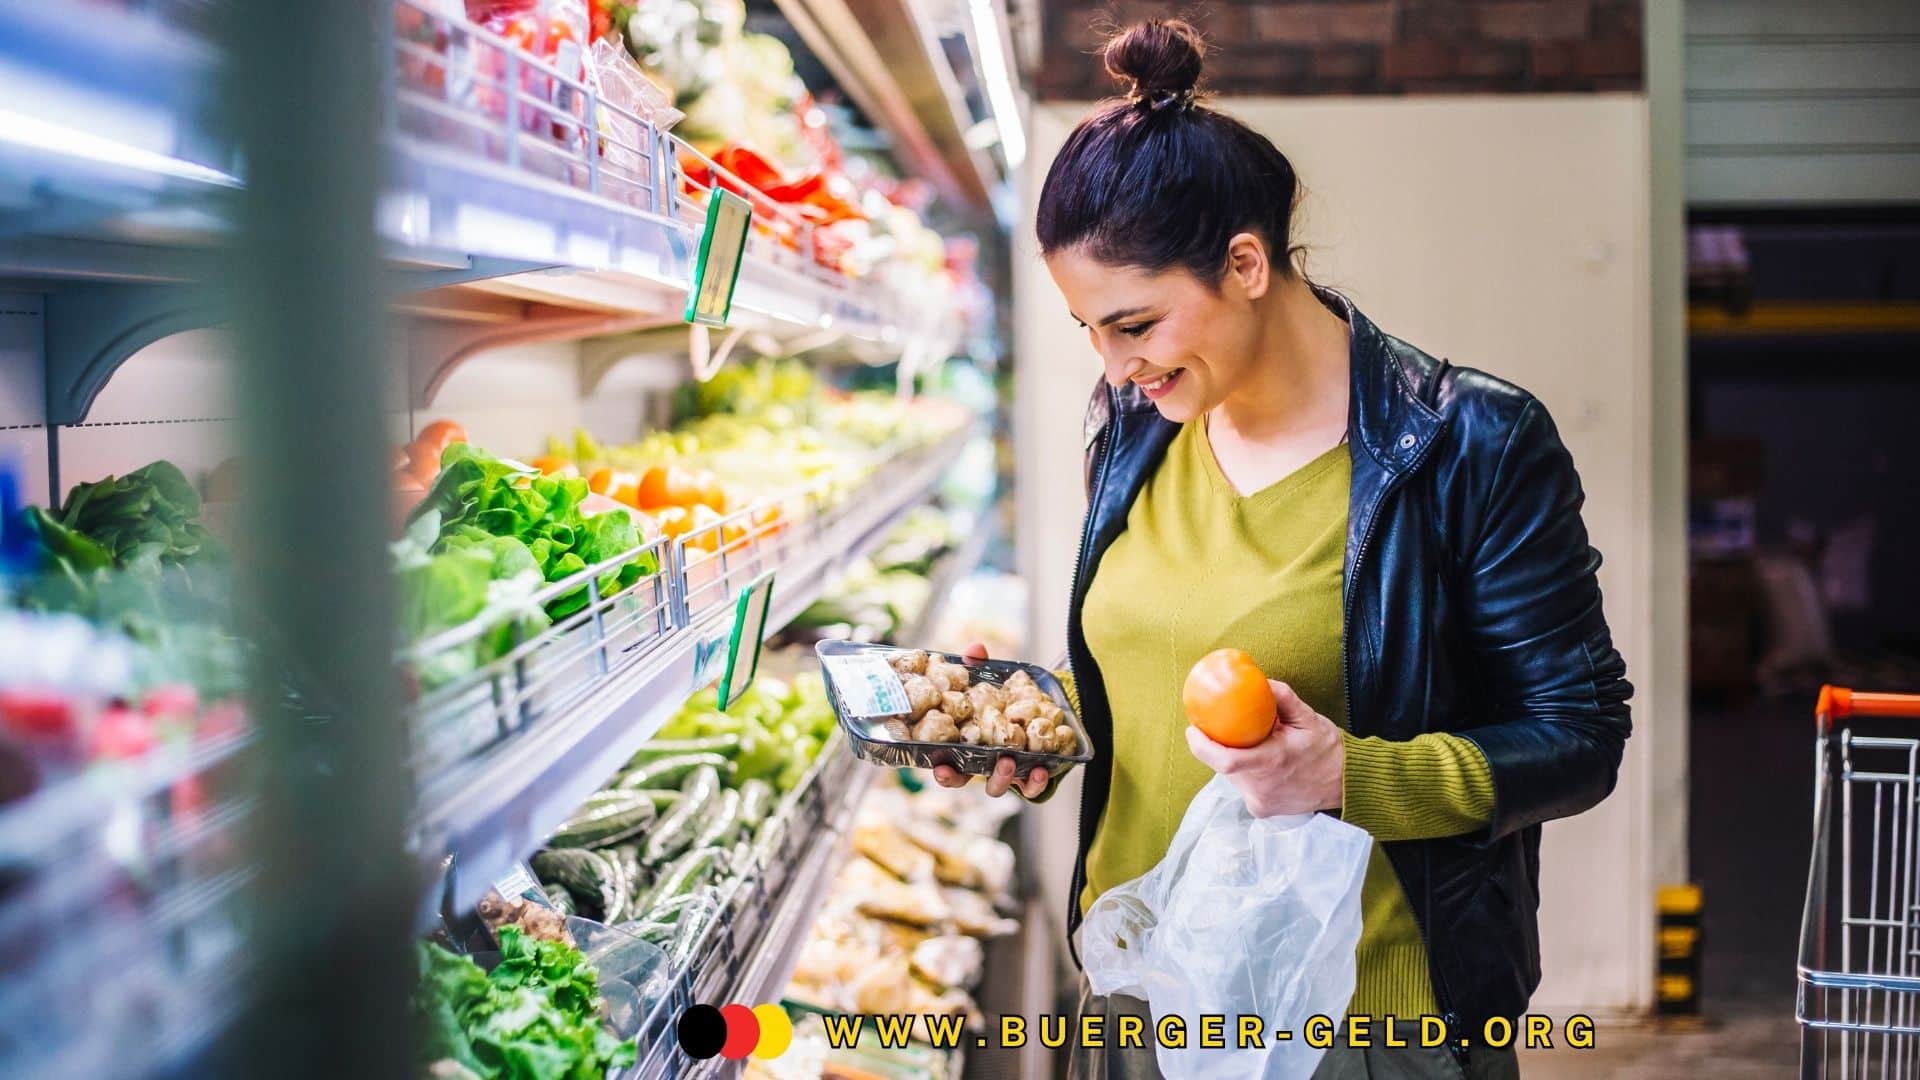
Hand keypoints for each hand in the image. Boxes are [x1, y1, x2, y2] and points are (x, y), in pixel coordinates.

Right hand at [930, 642, 1052, 798]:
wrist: (1040, 709)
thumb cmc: (1001, 699)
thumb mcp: (987, 681)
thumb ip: (978, 666)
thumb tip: (976, 649)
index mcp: (962, 744)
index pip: (945, 763)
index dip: (941, 770)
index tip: (940, 767)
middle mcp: (979, 762)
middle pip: (965, 780)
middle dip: (964, 778)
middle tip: (968, 769)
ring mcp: (1004, 771)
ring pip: (996, 786)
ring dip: (1001, 777)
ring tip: (1008, 759)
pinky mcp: (1029, 776)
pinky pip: (1030, 788)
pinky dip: (1035, 783)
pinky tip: (1041, 768)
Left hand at [1185, 680, 1343, 817]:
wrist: (1347, 784)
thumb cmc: (1328, 749)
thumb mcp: (1309, 717)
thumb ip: (1282, 697)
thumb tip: (1258, 680)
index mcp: (1272, 763)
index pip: (1225, 760)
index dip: (1202, 745)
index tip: (1193, 729)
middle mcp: (1262, 788)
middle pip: (1224, 767)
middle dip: (1219, 747)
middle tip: (1224, 729)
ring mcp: (1261, 803)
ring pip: (1232, 778)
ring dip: (1234, 760)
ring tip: (1252, 745)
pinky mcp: (1262, 810)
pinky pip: (1243, 786)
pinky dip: (1246, 772)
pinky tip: (1260, 762)